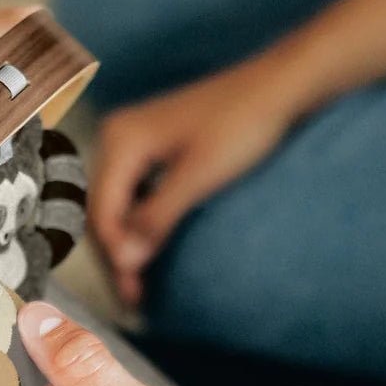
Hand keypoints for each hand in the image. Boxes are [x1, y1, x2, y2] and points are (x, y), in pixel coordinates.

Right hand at [91, 55, 299, 305]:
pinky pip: (132, 196)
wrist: (282, 85)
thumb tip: (125, 262)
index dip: (115, 256)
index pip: (102, 211)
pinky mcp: (150, 147)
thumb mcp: (198, 176)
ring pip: (116, 206)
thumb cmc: (245, 123)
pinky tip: (148, 251)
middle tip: (134, 300)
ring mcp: (132, 141)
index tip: (133, 292)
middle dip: (116, 257)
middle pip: (103, 211)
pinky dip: (137, 227)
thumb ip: (156, 218)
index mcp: (121, 139)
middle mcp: (117, 137)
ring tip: (138, 286)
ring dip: (125, 246)